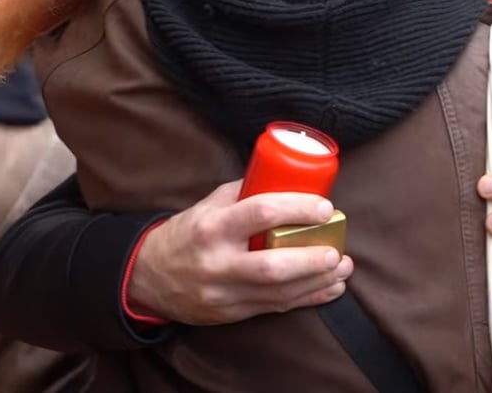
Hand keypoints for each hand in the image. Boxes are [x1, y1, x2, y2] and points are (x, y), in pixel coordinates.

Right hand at [127, 180, 353, 325]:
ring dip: (316, 282)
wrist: (148, 277)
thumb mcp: (208, 205)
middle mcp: (217, 262)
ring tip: (343, 268)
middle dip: (311, 259)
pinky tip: (330, 289)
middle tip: (337, 249)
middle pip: (272, 265)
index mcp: (212, 226)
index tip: (325, 207)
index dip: (297, 209)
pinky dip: (307, 299)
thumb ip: (244, 192)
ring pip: (278, 293)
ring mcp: (223, 292)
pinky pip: (275, 308)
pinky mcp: (231, 313)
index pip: (260, 213)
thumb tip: (286, 177)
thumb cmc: (186, 233)